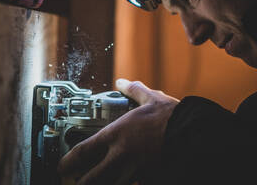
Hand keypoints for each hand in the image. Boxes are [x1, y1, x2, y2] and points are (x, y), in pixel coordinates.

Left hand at [57, 78, 178, 184]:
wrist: (194, 133)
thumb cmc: (171, 117)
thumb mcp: (151, 99)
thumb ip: (133, 90)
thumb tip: (123, 81)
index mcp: (116, 134)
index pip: (82, 153)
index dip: (66, 163)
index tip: (62, 167)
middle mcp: (121, 156)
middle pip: (90, 180)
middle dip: (80, 183)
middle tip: (77, 180)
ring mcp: (134, 170)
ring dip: (101, 184)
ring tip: (98, 179)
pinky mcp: (146, 177)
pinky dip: (122, 183)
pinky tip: (122, 178)